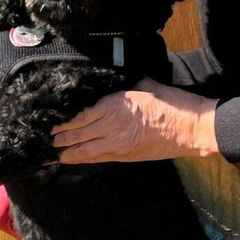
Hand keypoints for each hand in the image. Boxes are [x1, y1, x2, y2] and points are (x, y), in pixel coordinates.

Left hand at [51, 78, 218, 163]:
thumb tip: (117, 80)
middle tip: (46, 140)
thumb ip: (127, 85)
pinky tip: (73, 160)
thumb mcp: (146, 85)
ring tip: (52, 154)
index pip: (80, 115)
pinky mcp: (125, 156)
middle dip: (59, 139)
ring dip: (66, 153)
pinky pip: (97, 158)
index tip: (52, 122)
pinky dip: (83, 159)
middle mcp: (111, 125)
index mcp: (115, 104)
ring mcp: (117, 143)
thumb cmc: (173, 104)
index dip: (63, 121)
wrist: (193, 128)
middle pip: (77, 134)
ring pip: (83, 151)